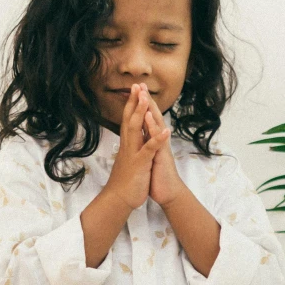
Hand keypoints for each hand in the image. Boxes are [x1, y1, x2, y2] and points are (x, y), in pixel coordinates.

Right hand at [104, 83, 169, 209]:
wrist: (119, 199)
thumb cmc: (126, 180)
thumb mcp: (130, 159)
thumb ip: (132, 146)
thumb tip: (133, 136)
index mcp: (128, 144)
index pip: (129, 120)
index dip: (132, 104)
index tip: (135, 89)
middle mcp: (128, 145)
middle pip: (130, 119)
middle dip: (134, 102)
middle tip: (137, 85)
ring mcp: (133, 154)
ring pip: (136, 130)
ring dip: (141, 113)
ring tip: (146, 98)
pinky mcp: (140, 164)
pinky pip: (149, 150)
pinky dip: (157, 140)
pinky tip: (165, 131)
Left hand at [142, 93, 185, 206]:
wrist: (167, 193)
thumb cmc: (157, 176)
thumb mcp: (149, 158)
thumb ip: (149, 145)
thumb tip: (144, 137)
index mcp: (152, 141)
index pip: (146, 119)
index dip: (141, 105)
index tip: (135, 91)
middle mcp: (157, 141)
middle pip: (152, 117)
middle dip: (146, 101)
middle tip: (141, 84)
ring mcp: (160, 148)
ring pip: (156, 126)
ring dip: (151, 110)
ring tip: (145, 96)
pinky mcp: (161, 157)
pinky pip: (157, 140)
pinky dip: (154, 128)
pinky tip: (151, 118)